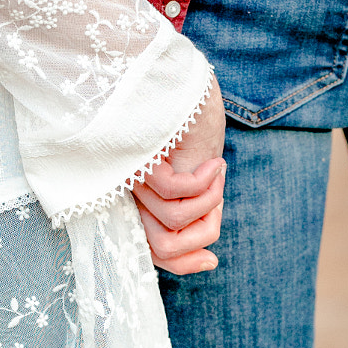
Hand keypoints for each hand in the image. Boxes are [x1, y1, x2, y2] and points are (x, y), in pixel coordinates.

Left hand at [133, 76, 226, 274]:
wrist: (183, 83)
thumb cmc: (189, 128)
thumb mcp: (197, 180)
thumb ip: (195, 217)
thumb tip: (210, 263)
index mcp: (140, 201)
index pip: (152, 251)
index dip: (182, 265)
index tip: (209, 261)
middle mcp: (131, 195)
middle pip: (162, 249)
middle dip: (198, 241)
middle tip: (215, 205)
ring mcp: (134, 180)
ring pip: (173, 225)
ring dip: (209, 201)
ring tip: (216, 171)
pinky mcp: (142, 164)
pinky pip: (178, 197)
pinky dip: (205, 185)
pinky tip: (214, 165)